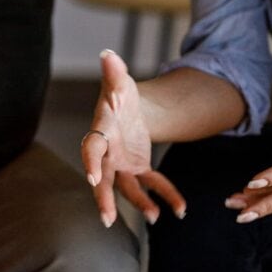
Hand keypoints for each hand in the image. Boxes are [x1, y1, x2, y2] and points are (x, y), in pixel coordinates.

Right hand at [82, 49, 185, 227]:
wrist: (128, 108)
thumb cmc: (119, 95)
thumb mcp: (119, 82)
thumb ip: (114, 71)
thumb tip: (108, 53)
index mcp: (100, 132)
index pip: (91, 149)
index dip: (91, 163)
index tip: (92, 179)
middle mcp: (107, 154)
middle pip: (103, 179)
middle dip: (104, 199)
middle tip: (107, 219)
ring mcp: (121, 164)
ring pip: (127, 189)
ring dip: (141, 204)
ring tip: (156, 217)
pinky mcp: (138, 169)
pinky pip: (152, 185)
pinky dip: (167, 196)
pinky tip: (181, 209)